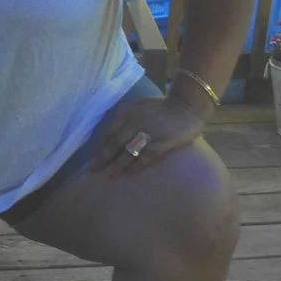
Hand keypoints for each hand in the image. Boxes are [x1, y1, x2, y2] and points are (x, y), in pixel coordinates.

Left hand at [90, 96, 205, 177]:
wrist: (187, 106)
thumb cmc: (162, 107)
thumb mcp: (140, 105)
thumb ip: (126, 116)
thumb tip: (111, 131)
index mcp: (129, 112)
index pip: (110, 131)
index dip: (100, 146)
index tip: (92, 157)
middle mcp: (136, 121)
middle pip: (115, 142)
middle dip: (103, 157)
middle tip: (93, 169)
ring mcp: (149, 133)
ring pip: (128, 152)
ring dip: (117, 165)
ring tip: (109, 176)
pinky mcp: (161, 143)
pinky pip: (145, 158)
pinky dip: (136, 167)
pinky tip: (128, 174)